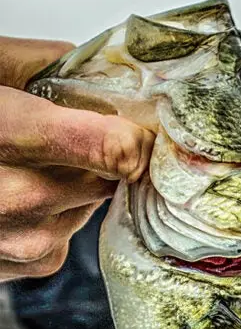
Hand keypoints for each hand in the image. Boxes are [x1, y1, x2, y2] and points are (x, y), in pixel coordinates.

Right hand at [0, 37, 153, 282]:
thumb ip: (40, 64)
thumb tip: (98, 68)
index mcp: (2, 134)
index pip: (113, 150)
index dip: (136, 135)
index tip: (137, 125)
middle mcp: (17, 199)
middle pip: (107, 175)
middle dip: (97, 153)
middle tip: (66, 133)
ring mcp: (26, 240)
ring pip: (92, 203)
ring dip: (75, 183)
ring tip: (28, 164)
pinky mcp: (33, 264)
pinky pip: (70, 232)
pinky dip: (57, 213)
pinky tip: (19, 195)